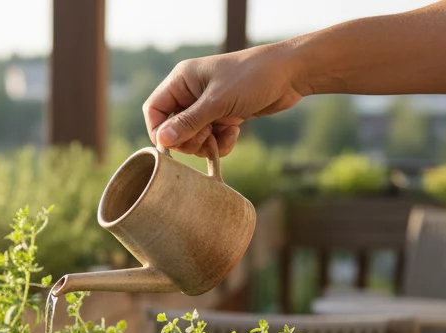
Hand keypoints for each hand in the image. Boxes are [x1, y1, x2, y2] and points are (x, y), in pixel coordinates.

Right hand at [144, 43, 306, 157]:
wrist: (291, 74)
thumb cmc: (252, 78)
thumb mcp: (218, 102)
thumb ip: (189, 123)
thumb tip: (162, 142)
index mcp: (182, 80)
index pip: (154, 110)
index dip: (159, 130)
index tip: (173, 145)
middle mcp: (191, 92)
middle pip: (172, 128)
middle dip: (188, 140)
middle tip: (206, 139)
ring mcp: (207, 105)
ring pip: (192, 137)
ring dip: (206, 144)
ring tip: (224, 136)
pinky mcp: (223, 116)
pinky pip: (211, 138)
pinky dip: (221, 142)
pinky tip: (235, 133)